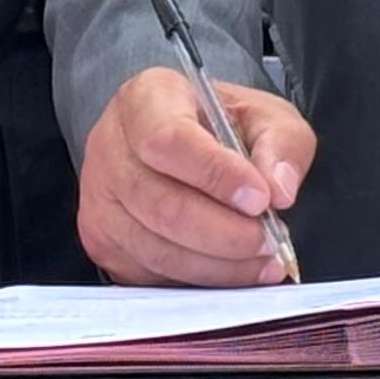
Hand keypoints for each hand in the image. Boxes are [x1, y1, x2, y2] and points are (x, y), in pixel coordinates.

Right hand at [77, 64, 314, 284]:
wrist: (183, 143)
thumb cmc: (222, 125)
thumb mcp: (264, 115)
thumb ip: (281, 144)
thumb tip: (279, 190)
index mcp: (144, 100)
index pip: (168, 140)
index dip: (216, 175)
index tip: (261, 199)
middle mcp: (109, 148)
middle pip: (163, 206)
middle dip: (226, 233)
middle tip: (270, 239)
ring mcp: (98, 200)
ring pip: (158, 249)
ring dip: (219, 264)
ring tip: (263, 258)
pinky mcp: (102, 242)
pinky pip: (152, 274)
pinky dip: (201, 279)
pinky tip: (236, 269)